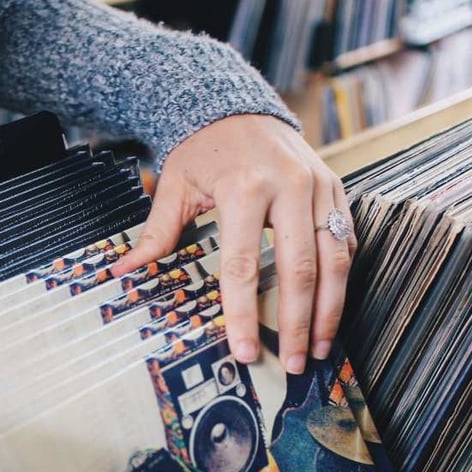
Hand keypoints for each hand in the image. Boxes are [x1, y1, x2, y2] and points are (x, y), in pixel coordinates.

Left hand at [111, 115, 355, 373]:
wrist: (238, 108)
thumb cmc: (204, 150)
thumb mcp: (174, 185)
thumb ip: (157, 232)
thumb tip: (124, 272)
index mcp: (244, 189)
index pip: (244, 266)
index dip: (246, 314)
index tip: (246, 351)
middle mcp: (289, 187)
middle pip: (300, 270)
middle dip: (298, 324)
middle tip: (294, 363)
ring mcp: (319, 186)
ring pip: (335, 259)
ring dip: (330, 310)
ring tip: (320, 347)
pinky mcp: (336, 187)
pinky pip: (346, 240)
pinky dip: (342, 278)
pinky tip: (332, 309)